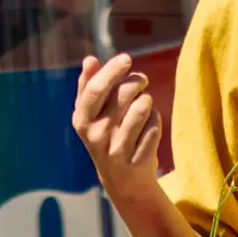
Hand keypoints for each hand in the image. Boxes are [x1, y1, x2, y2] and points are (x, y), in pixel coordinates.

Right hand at [72, 53, 164, 210]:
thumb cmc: (106, 135)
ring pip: (142, 107)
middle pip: (124, 94)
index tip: (126, 58)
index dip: (112, 70)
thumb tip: (89, 59)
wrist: (121, 178)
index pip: (96, 88)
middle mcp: (96, 135)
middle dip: (137, 81)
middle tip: (142, 80)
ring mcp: (117, 149)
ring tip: (144, 104)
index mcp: (82, 120)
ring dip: (147, 100)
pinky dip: (155, 120)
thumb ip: (88, 85)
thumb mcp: (91, 114)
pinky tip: (148, 125)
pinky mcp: (138, 159)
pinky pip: (154, 125)